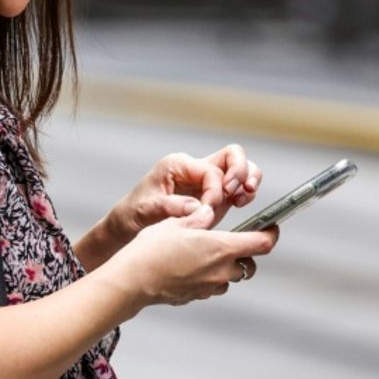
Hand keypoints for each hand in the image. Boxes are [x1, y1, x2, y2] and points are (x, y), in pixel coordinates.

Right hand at [103, 203, 278, 307]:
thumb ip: (197, 218)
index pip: (262, 243)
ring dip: (225, 267)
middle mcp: (221, 270)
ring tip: (204, 254)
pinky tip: (189, 268)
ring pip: (229, 277)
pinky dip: (208, 277)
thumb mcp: (175, 223)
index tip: (271, 228)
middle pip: (248, 264)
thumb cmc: (152, 249)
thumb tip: (208, 213)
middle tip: (229, 240)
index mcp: (221, 248)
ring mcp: (210, 287)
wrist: (133, 280)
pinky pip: (211, 286)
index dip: (271, 234)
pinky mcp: (196, 297)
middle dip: (244, 253)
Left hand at [113, 146, 263, 236]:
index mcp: (178, 164)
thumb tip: (197, 208)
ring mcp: (206, 179)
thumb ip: (171, 207)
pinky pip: (238, 185)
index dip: (214, 191)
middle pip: (231, 155)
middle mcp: (195, 167)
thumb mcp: (146, 209)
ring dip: (248, 180)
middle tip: (237, 194)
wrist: (130, 222)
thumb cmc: (134, 212)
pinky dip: (245, 192)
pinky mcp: (213, 193)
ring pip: (239, 167)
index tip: (208, 210)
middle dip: (240, 173)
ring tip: (244, 199)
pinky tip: (241, 204)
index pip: (209, 170)